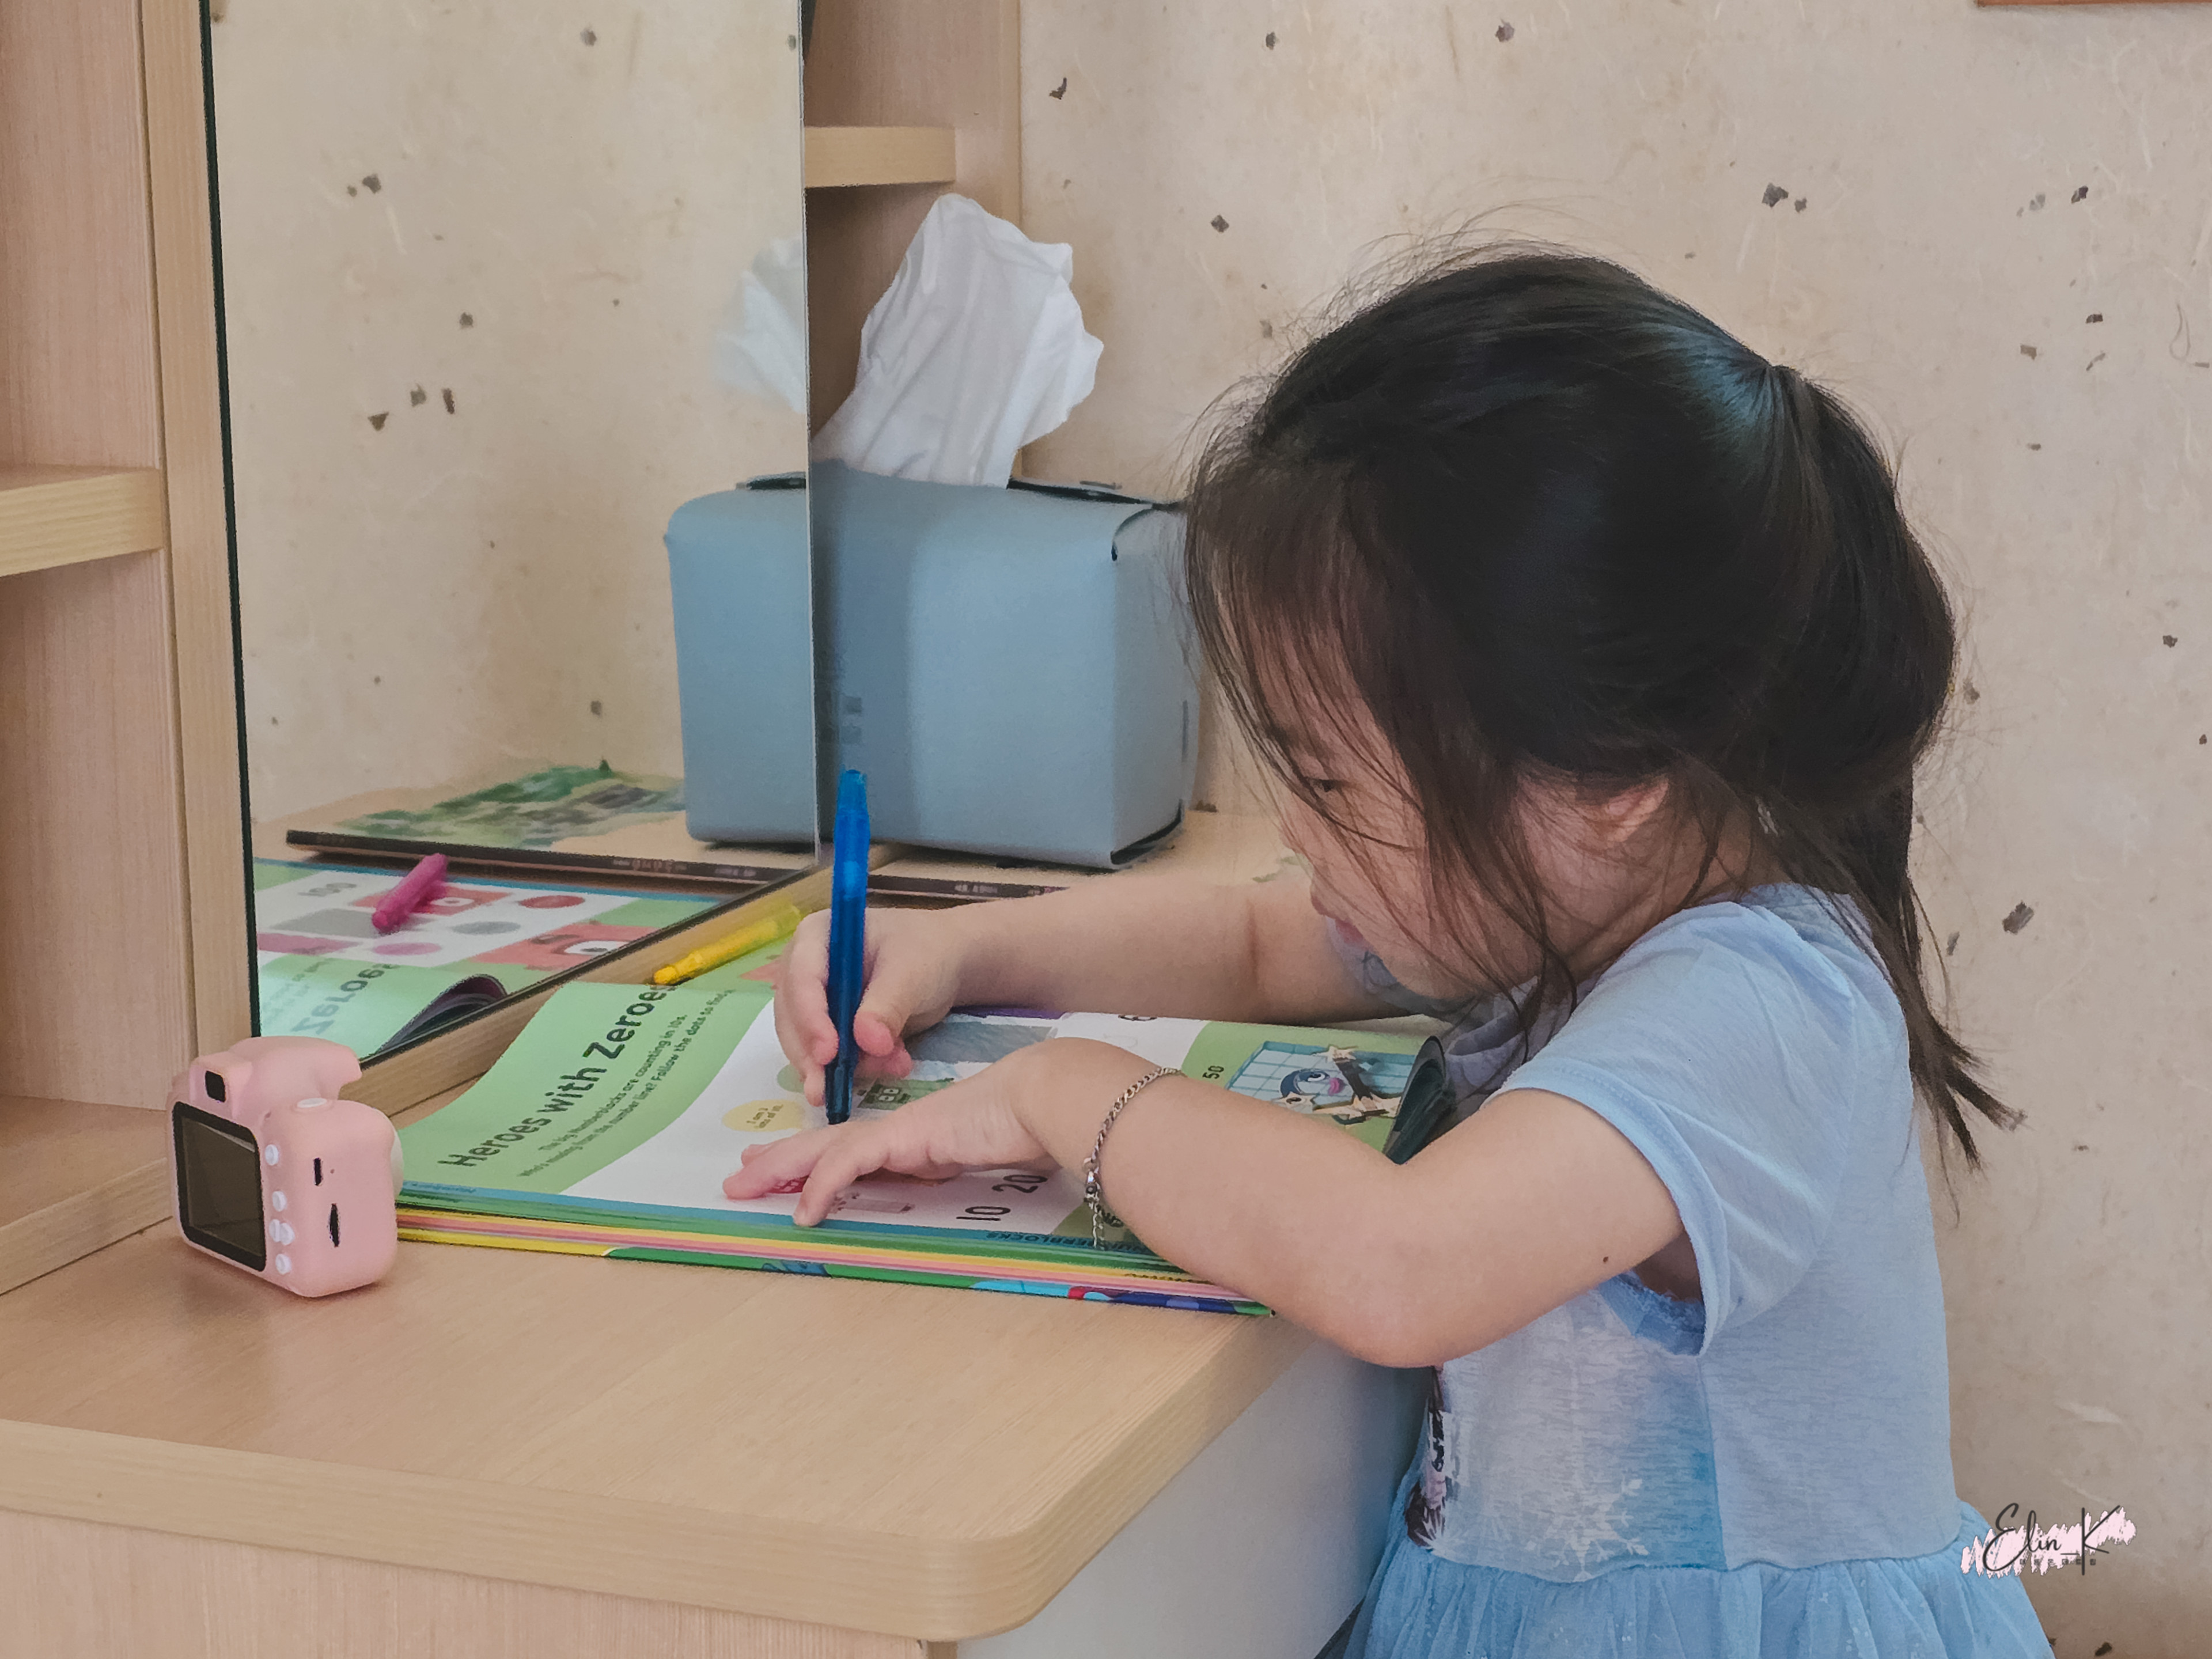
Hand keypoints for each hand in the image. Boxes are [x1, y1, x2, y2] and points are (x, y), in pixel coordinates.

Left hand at [724, 1043, 1057, 1224]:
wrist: (1043, 1097)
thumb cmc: (1025, 1125)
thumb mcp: (980, 1159)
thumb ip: (955, 1169)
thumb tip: (945, 1180)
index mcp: (913, 1136)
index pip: (852, 1148)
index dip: (814, 1159)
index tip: (784, 1173)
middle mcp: (898, 1130)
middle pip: (825, 1144)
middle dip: (780, 1161)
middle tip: (740, 1176)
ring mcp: (898, 1130)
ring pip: (824, 1148)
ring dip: (782, 1169)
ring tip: (745, 1186)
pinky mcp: (903, 1137)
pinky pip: (849, 1165)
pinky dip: (822, 1187)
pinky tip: (804, 1212)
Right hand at [772, 905, 969, 1107]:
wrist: (947, 964)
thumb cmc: (927, 952)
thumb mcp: (912, 972)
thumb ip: (887, 1005)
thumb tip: (866, 1042)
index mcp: (816, 936)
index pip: (801, 979)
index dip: (810, 1018)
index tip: (828, 1054)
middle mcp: (804, 968)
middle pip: (793, 1017)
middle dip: (815, 1056)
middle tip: (830, 1090)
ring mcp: (815, 1000)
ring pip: (806, 1043)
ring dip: (841, 1067)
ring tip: (890, 1068)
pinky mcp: (830, 1028)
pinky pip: (829, 1057)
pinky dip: (856, 1069)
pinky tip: (891, 1068)